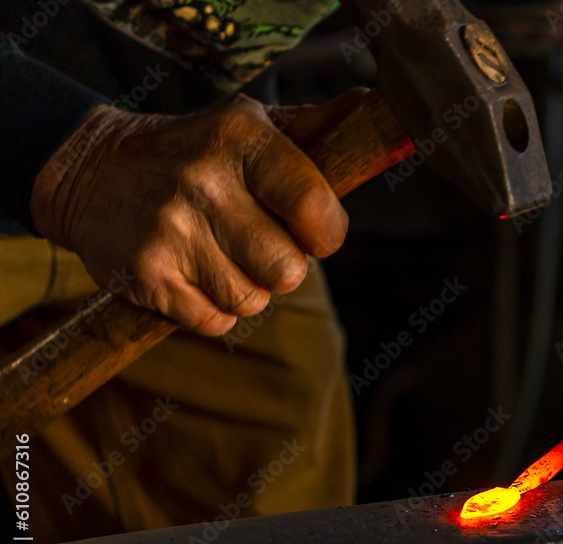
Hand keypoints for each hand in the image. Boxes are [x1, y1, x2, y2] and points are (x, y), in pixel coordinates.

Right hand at [31, 89, 365, 334]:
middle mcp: (204, 182)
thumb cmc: (195, 152)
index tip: (313, 232)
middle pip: (287, 270)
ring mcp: (171, 231)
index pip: (312, 206)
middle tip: (258, 244)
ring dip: (247, 289)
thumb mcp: (250, 126)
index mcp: (241, 139)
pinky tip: (196, 275)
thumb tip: (369, 104)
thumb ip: (313, 127)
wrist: (92, 172)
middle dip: (283, 267)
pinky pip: (215, 321)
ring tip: (222, 256)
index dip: (326, 233)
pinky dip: (214, 308)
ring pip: (252, 300)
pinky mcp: (146, 275)